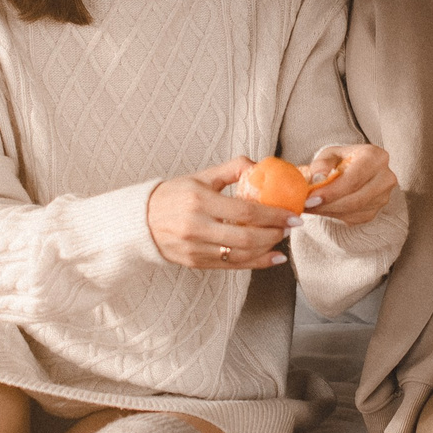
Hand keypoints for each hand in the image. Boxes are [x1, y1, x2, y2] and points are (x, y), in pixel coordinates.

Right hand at [147, 158, 291, 270]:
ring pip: (240, 255)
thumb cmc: (173, 195)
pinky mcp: (194, 262)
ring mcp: (194, 247)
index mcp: (199, 199)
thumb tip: (260, 165)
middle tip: (290, 227)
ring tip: (281, 239)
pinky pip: (231, 266)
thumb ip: (231, 169)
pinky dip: (256, 263)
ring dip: (267, 249)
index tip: (293, 215)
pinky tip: (273, 258)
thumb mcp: (200, 176)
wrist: (139, 220)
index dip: (274, 215)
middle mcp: (196, 226)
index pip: (245, 210)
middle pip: (246, 237)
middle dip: (274, 234)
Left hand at [300, 144, 396, 225]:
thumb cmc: (342, 161)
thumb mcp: (329, 155)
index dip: (331, 191)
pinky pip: (354, 218)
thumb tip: (318, 177)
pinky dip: (335, 215)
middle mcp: (385, 177)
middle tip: (306, 205)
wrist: (354, 170)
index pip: (354, 179)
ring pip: (353, 211)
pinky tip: (322, 208)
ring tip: (310, 206)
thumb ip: (322, 164)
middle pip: (355, 199)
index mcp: (375, 157)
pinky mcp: (376, 211)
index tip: (310, 198)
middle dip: (327, 205)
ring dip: (328, 211)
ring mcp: (383, 196)